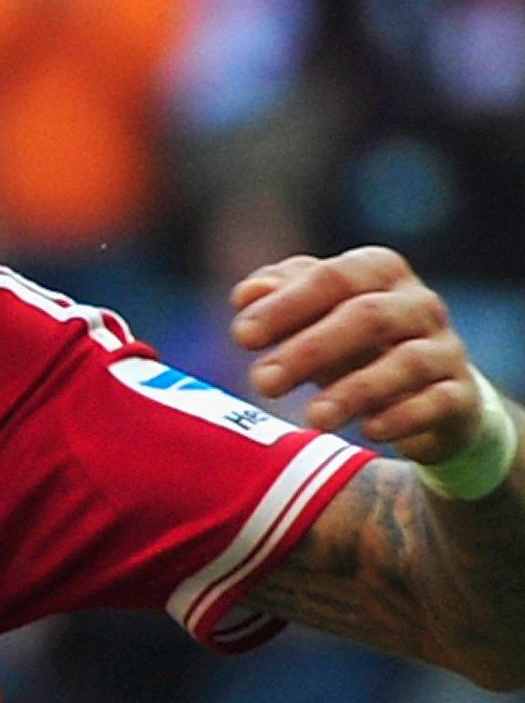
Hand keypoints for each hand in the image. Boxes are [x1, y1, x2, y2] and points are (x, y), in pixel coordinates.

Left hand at [232, 247, 482, 464]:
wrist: (429, 396)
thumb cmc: (355, 345)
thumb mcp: (313, 317)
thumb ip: (279, 300)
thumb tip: (246, 294)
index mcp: (379, 270)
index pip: (330, 277)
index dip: (285, 305)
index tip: (242, 336)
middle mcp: (419, 303)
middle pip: (367, 316)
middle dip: (310, 349)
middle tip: (261, 381)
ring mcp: (447, 349)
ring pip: (406, 362)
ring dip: (354, 391)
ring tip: (310, 417)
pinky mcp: (461, 395)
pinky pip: (437, 403)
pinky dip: (402, 417)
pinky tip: (369, 431)